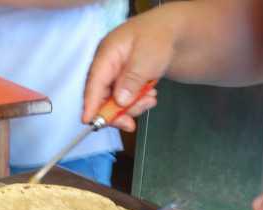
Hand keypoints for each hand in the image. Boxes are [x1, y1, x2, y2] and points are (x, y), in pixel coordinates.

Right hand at [82, 10, 178, 130]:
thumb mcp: (146, 58)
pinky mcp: (125, 81)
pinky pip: (126, 99)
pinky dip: (138, 102)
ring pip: (116, 102)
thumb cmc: (158, 38)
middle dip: (118, 112)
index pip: (94, 83)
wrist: (174, 33)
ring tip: (151, 99)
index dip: (91, 103)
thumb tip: (119, 100)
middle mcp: (107, 66)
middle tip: (132, 123)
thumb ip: (131, 79)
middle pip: (102, 97)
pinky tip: (150, 96)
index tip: (88, 121)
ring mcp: (116, 74)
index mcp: (107, 54)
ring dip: (133, 106)